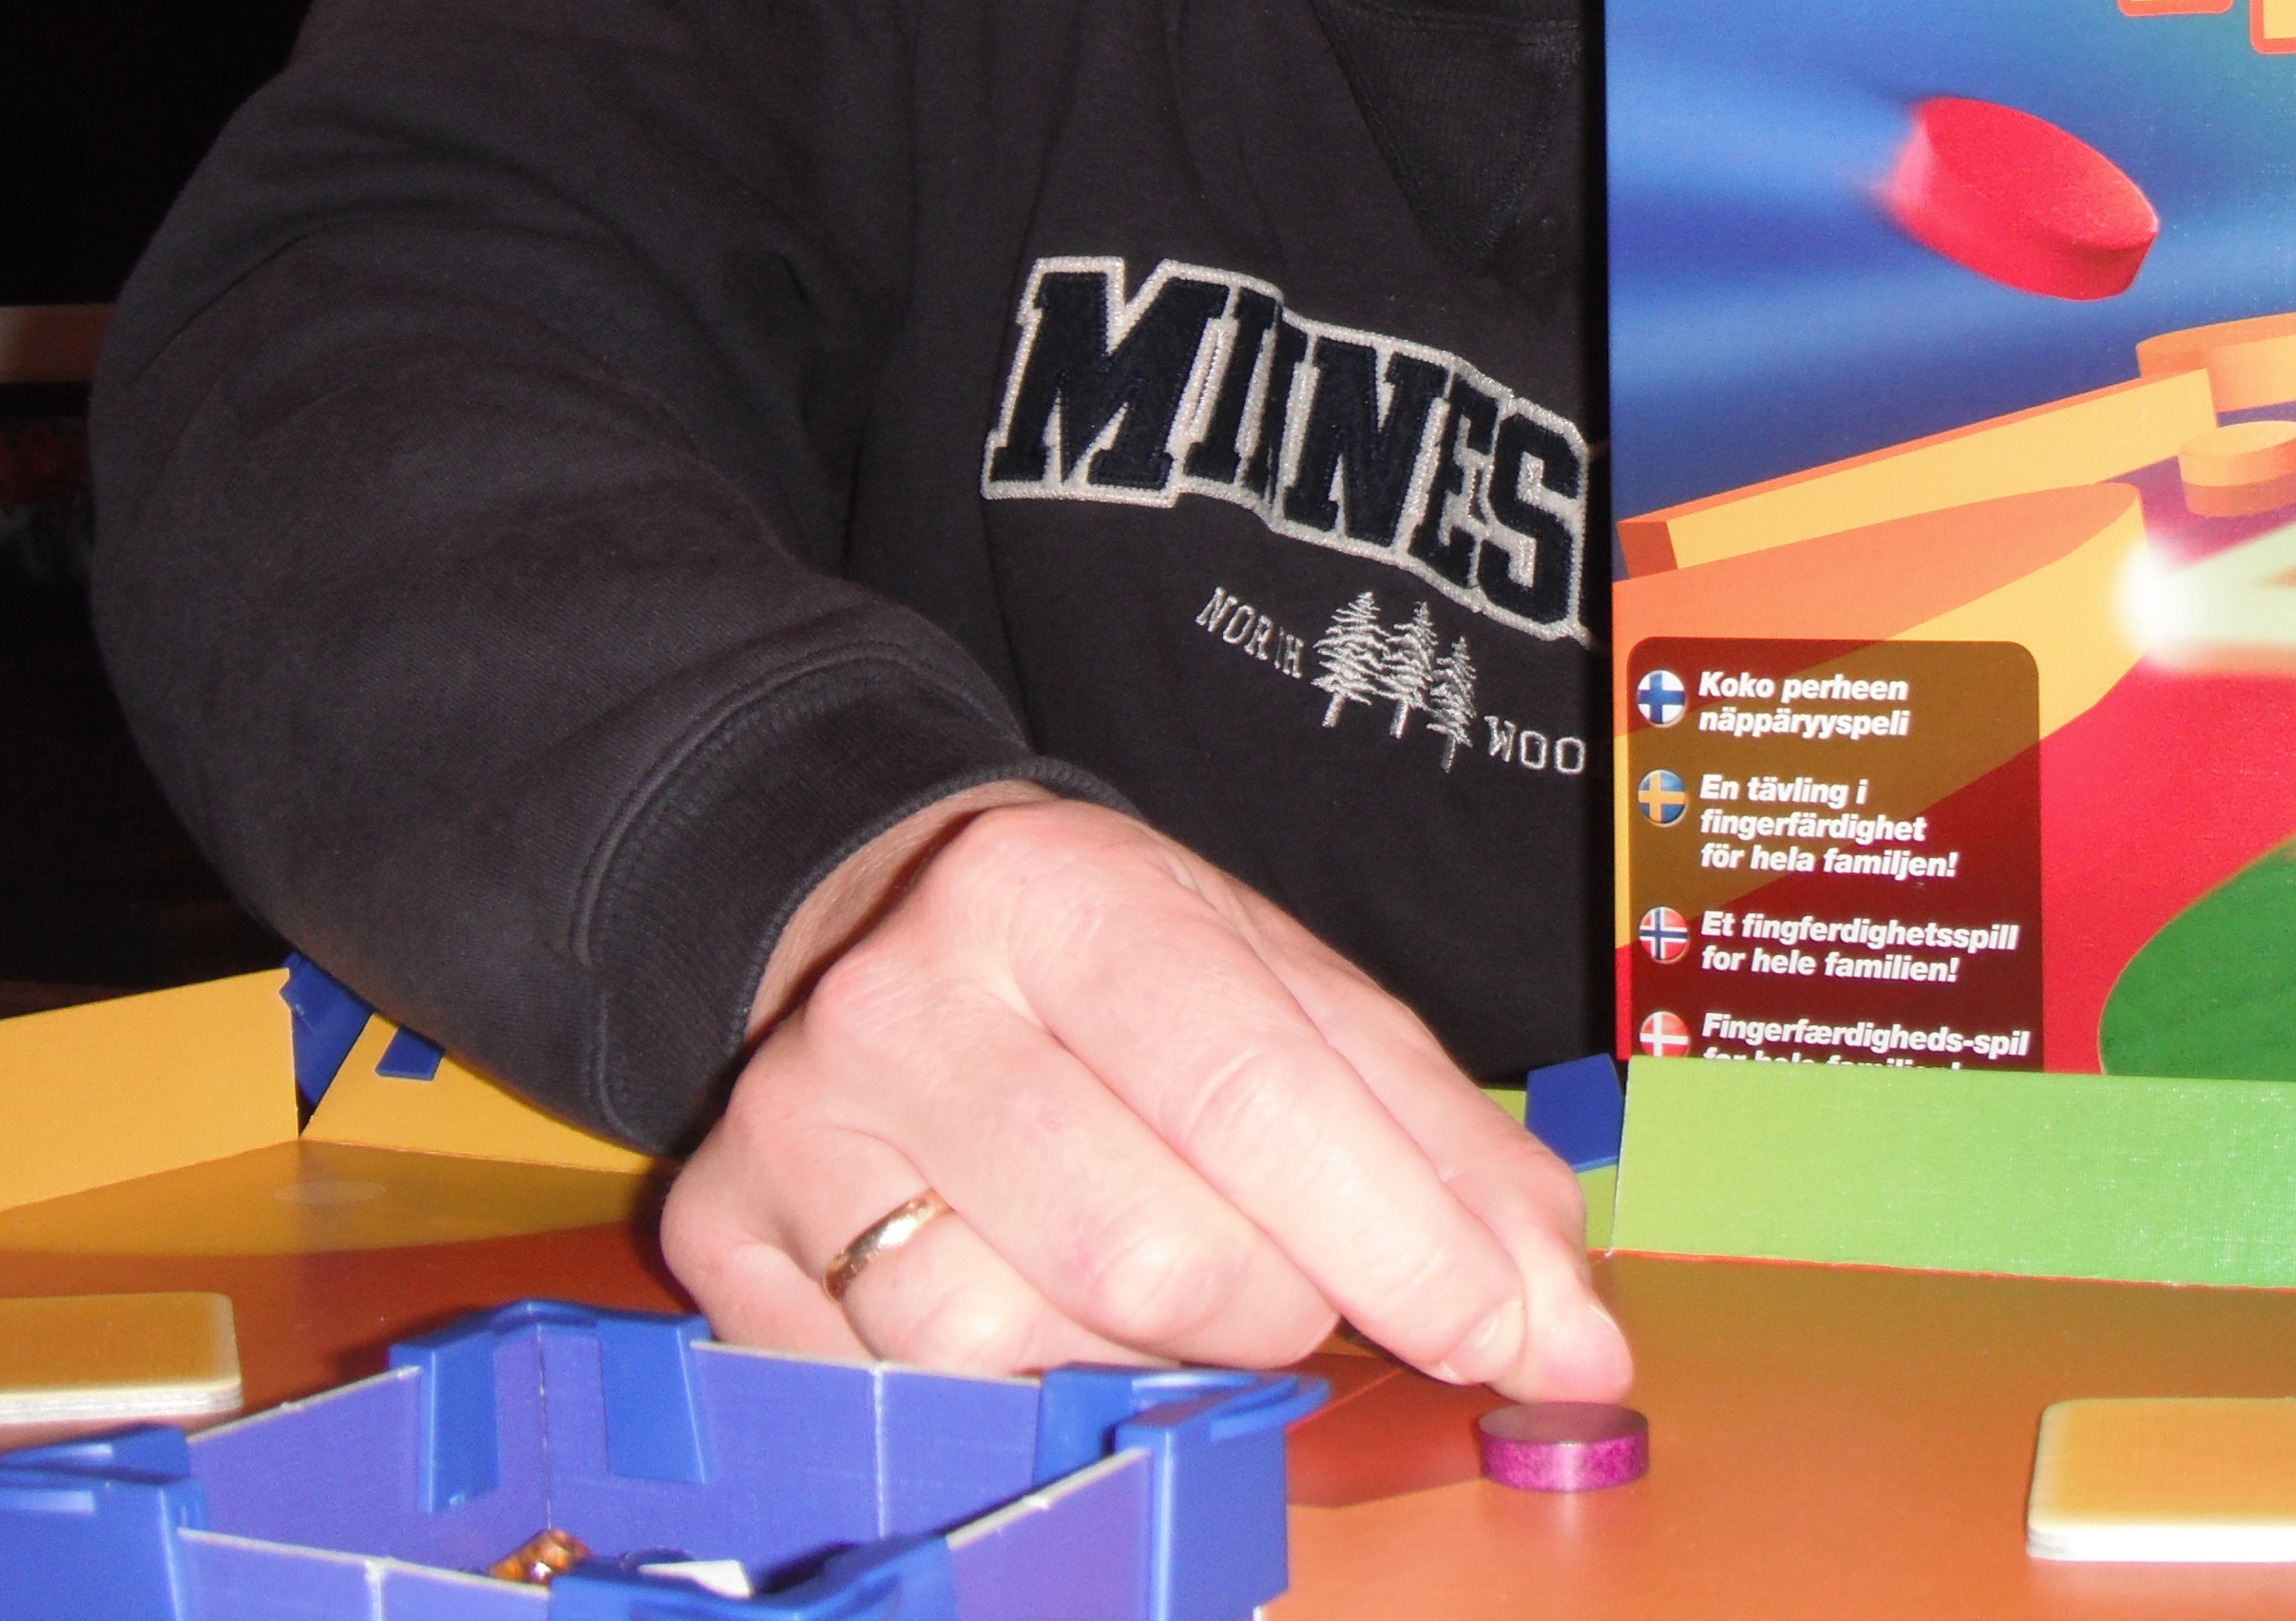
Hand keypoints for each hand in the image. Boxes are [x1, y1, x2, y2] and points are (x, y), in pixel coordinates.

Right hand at [659, 791, 1631, 1392]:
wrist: (876, 932)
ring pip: (1019, 1348)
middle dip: (1277, 1310)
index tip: (1511, 1340)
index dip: (1395, 1237)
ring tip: (1150, 1273)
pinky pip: (910, 1404)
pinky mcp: (720, 1240)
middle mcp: (902, 995)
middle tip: (1300, 1288)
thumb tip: (1575, 1340)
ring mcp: (790, 1125)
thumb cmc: (1128, 989)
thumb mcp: (1295, 1003)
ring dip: (1142, 1359)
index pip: (1251, 1089)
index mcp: (1062, 889)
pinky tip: (1032, 1307)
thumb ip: (1448, 1158)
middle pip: (1146, 1252)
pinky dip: (1014, 1394)